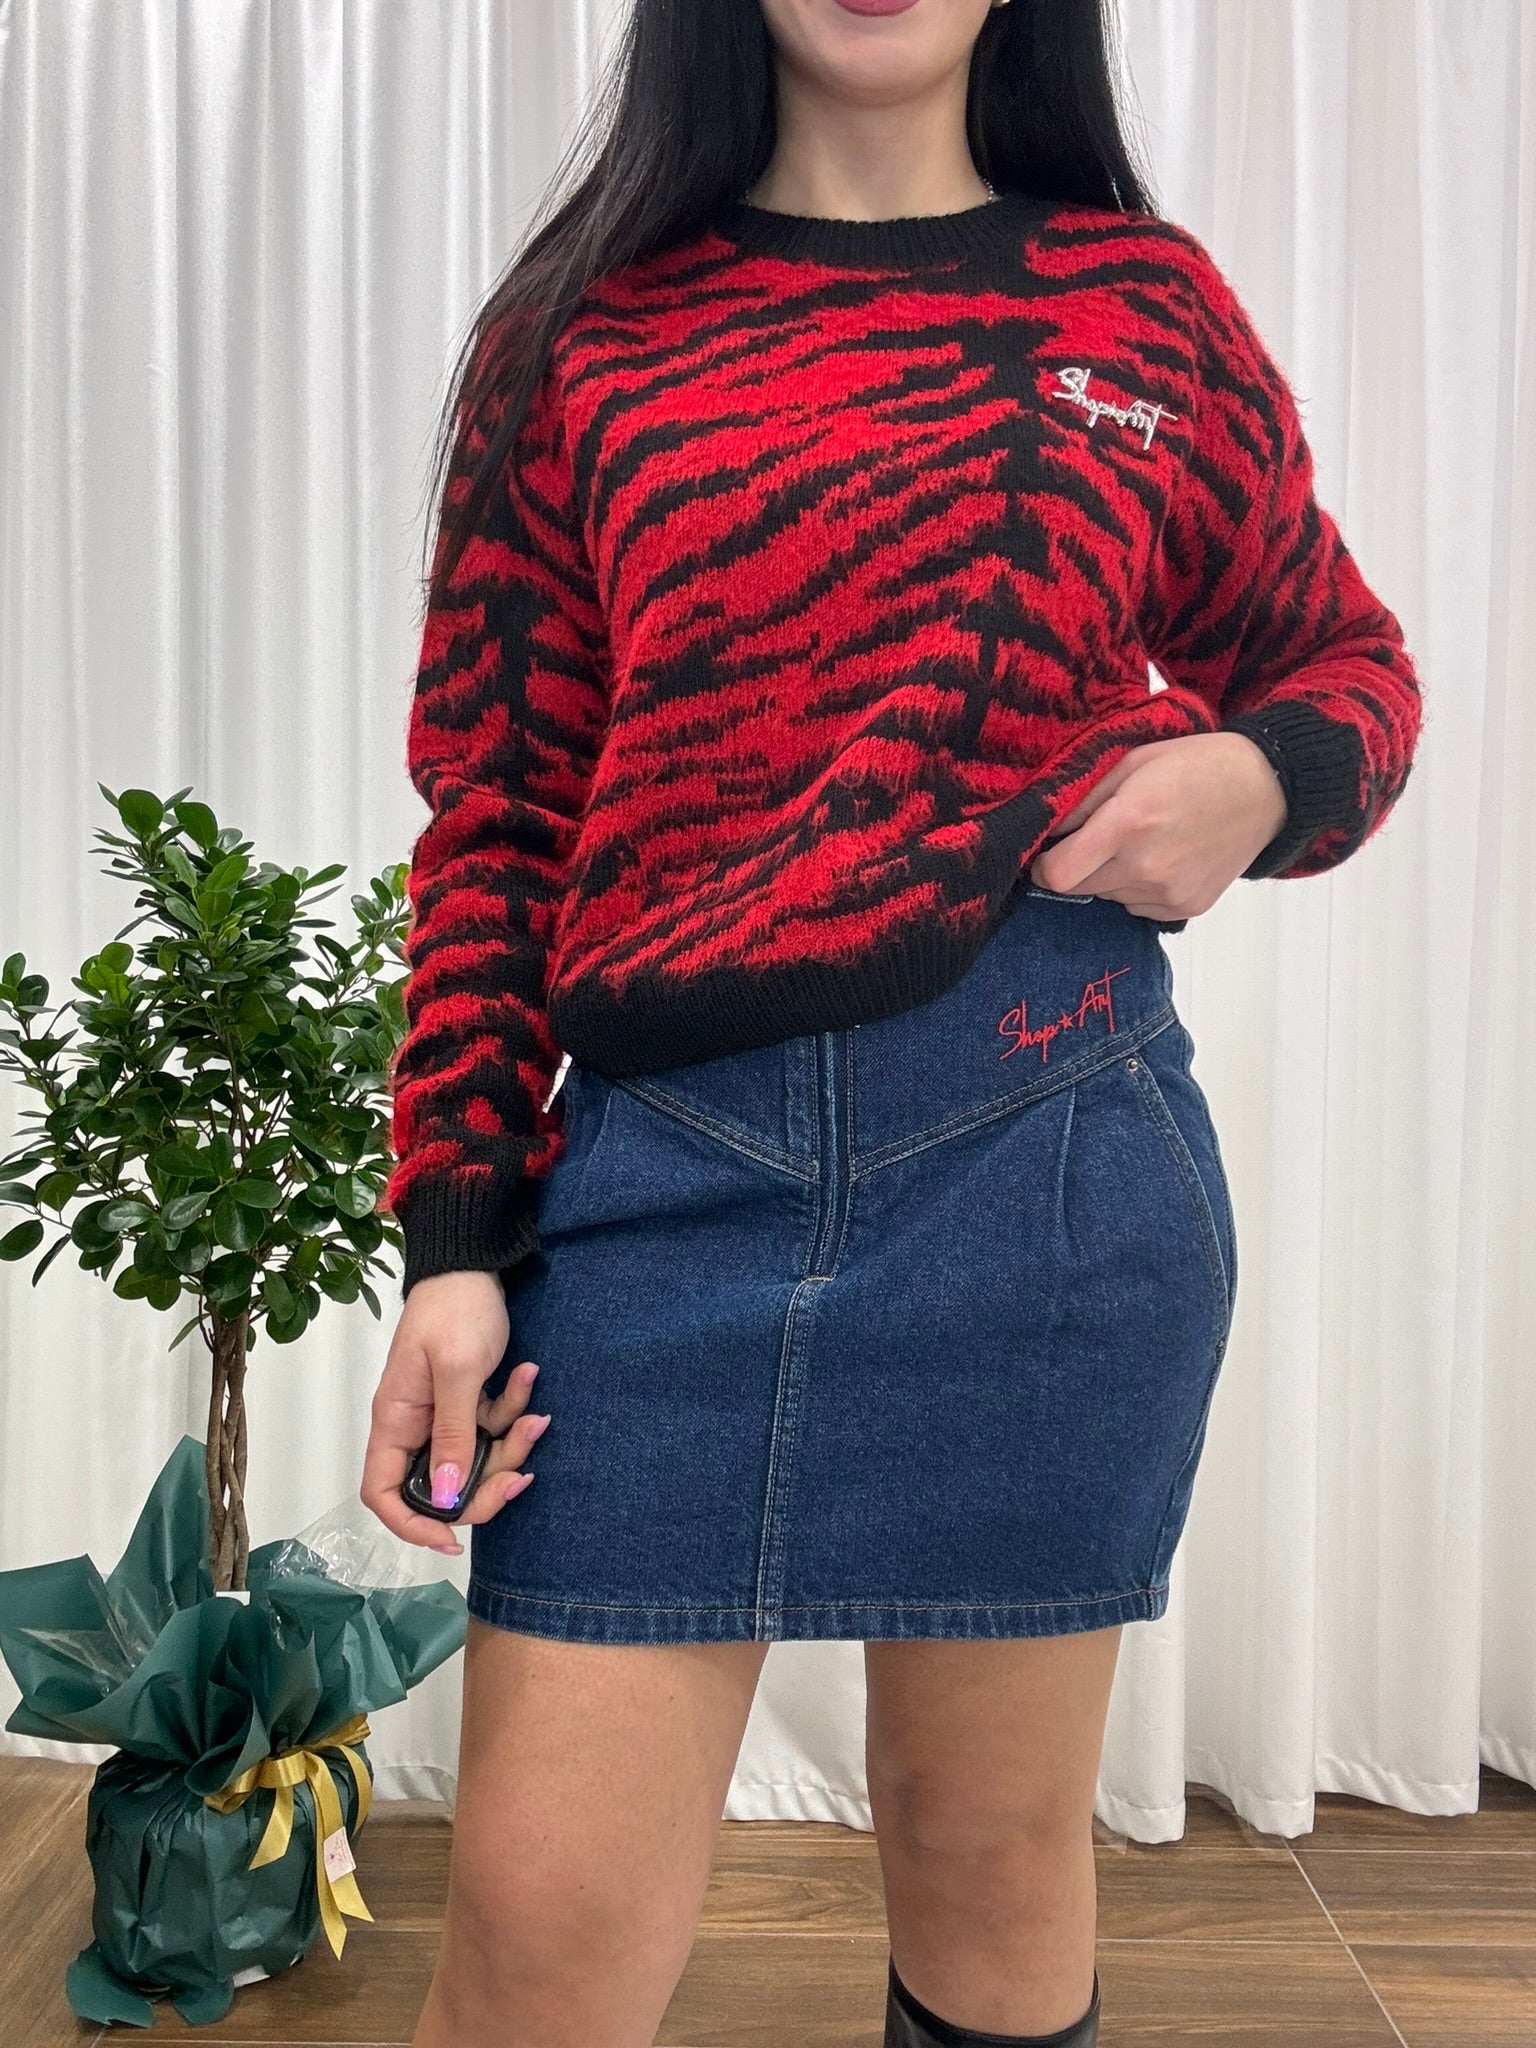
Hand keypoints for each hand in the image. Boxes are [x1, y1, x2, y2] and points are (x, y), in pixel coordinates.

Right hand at [359, 1269, 550, 1557]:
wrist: (475, 1263)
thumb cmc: (454, 1308)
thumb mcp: (457, 1372)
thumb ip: (453, 1435)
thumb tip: (445, 1497)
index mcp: (395, 1421)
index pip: (383, 1493)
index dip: (411, 1524)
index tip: (451, 1540)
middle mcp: (415, 1425)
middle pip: (443, 1486)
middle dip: (486, 1484)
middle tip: (522, 1474)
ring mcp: (444, 1414)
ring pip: (477, 1458)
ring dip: (512, 1442)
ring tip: (537, 1413)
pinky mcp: (470, 1400)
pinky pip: (494, 1425)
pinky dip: (515, 1409)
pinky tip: (528, 1376)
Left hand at [1028, 731, 1288, 919]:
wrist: (1266, 789)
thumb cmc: (1195, 765)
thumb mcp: (1132, 761)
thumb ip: (1082, 798)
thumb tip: (1043, 829)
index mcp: (1128, 823)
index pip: (1057, 874)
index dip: (1044, 865)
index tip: (1050, 851)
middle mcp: (1146, 866)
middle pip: (1079, 888)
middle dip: (1077, 866)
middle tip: (1099, 838)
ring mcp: (1168, 893)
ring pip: (1109, 897)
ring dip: (1110, 875)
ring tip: (1141, 841)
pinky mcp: (1186, 909)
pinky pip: (1137, 907)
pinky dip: (1138, 887)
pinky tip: (1163, 857)